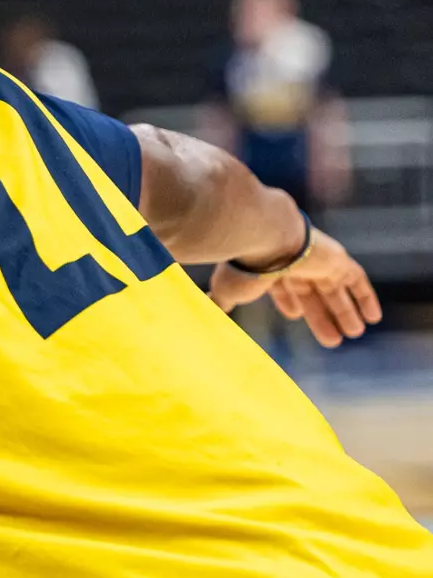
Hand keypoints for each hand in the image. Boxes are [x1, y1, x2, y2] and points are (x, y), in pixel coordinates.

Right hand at [209, 228, 381, 347]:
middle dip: (320, 317)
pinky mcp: (337, 261)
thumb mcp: (228, 290)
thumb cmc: (242, 267)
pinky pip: (356, 279)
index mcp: (267, 268)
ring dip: (344, 312)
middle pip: (311, 294)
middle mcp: (293, 263)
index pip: (282, 287)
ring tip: (354, 334)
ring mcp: (316, 260)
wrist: (262, 236)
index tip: (295, 316)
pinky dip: (365, 298)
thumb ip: (220, 303)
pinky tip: (373, 317)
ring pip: (334, 290)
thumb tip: (203, 313)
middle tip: (331, 341)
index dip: (289, 302)